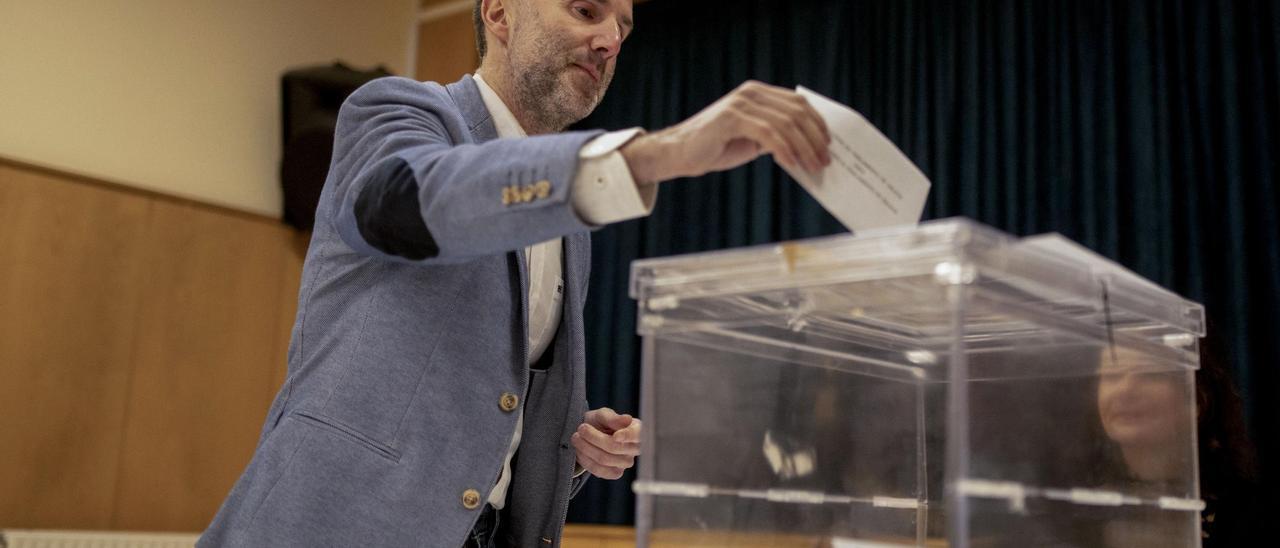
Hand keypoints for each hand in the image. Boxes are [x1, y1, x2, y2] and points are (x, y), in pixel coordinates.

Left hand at [572, 407, 640, 479]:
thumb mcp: (603, 414)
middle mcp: (635, 448)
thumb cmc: (600, 422)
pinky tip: (579, 451)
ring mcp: (626, 462)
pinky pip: (599, 470)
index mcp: (636, 430)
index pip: (636, 434)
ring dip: (586, 448)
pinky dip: (585, 460)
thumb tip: (627, 420)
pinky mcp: (615, 473)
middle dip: (593, 437)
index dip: (627, 436)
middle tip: (581, 428)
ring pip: (604, 459)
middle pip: (614, 447)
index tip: (616, 435)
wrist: (589, 434)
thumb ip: (613, 418)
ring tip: (576, 438)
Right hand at [621, 80, 830, 183]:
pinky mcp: (732, 118)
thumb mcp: (753, 139)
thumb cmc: (716, 148)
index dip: (818, 124)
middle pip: (796, 113)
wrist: (680, 153)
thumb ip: (776, 136)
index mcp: (758, 93)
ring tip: (813, 167)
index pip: (799, 104)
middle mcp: (751, 93)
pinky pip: (768, 134)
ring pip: (786, 124)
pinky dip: (784, 150)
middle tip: (825, 161)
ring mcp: (741, 103)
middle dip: (815, 139)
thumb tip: (808, 148)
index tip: (829, 145)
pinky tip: (791, 164)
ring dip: (804, 148)